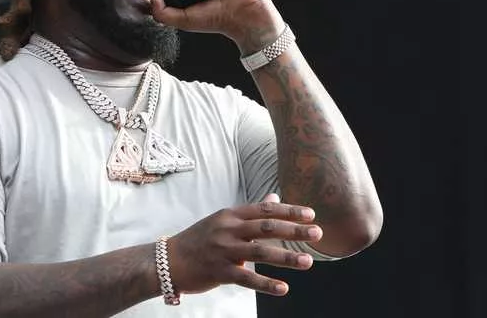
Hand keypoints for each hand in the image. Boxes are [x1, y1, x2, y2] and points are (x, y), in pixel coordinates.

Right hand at [166, 194, 321, 296]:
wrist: (169, 260)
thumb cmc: (200, 239)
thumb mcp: (223, 220)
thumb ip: (251, 212)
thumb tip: (274, 198)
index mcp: (231, 215)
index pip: (265, 209)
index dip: (289, 211)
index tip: (311, 214)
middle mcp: (228, 229)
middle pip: (266, 227)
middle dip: (294, 229)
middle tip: (318, 233)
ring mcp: (223, 250)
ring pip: (260, 251)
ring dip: (286, 257)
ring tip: (308, 262)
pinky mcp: (219, 272)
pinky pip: (246, 278)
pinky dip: (266, 283)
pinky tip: (283, 288)